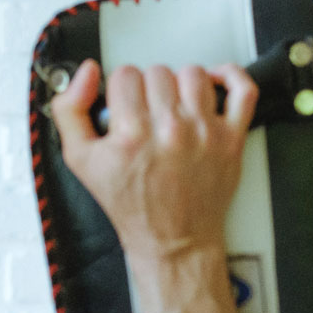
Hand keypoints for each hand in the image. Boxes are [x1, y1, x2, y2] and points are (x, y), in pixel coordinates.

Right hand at [49, 60, 257, 265]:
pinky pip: (242, 89)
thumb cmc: (132, 206)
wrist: (172, 240)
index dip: (121, 90)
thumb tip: (85, 73)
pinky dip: (230, 76)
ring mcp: (205, 132)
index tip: (125, 108)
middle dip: (148, 90)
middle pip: (157, 71)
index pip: (125, 75)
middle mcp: (171, 130)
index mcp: (133, 133)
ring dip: (180, 85)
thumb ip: (70, 111)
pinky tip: (213, 83)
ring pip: (192, 73)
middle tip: (146, 115)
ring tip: (173, 107)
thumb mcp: (80, 162)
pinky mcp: (231, 138)